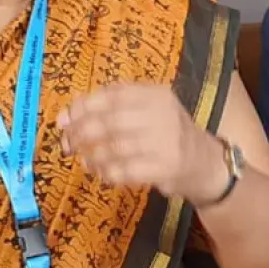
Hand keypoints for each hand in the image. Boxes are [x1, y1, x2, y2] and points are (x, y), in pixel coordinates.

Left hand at [59, 84, 224, 203]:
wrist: (204, 162)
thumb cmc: (167, 133)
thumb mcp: (149, 109)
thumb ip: (113, 106)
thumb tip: (68, 113)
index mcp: (156, 94)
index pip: (112, 95)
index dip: (83, 107)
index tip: (64, 119)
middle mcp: (163, 114)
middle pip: (110, 121)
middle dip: (81, 133)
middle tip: (67, 143)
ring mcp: (166, 142)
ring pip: (115, 148)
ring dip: (92, 156)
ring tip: (85, 160)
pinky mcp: (166, 168)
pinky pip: (125, 171)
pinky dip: (107, 173)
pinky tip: (102, 173)